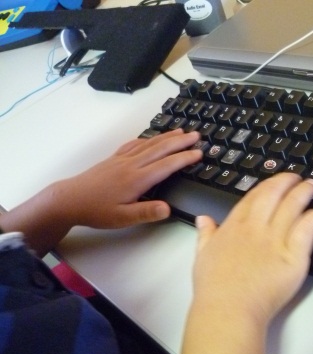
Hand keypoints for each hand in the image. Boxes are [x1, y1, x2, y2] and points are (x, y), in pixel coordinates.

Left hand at [0, 129, 201, 255]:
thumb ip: (146, 213)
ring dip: (166, 136)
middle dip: (180, 141)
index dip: (184, 158)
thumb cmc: (96, 211)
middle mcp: (131, 165)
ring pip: (149, 143)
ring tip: (181, 131)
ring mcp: (122, 159)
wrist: (69, 199)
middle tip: (197, 135)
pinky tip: (152, 138)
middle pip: (160, 149)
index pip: (166, 166)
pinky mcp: (114, 159)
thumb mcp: (123, 218)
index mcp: (136, 179)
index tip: (199, 153)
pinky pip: (134, 144)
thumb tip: (168, 209)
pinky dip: (148, 138)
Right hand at [192, 173, 312, 323]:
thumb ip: (205, 234)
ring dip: (303, 193)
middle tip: (298, 177)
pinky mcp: (293, 257)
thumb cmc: (214, 288)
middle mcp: (256, 228)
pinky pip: (306, 231)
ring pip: (293, 207)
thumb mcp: (202, 255)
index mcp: (234, 226)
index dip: (268, 185)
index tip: (277, 180)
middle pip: (274, 195)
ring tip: (311, 186)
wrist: (228, 309)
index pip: (254, 196)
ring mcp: (275, 241)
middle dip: (288, 182)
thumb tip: (203, 220)